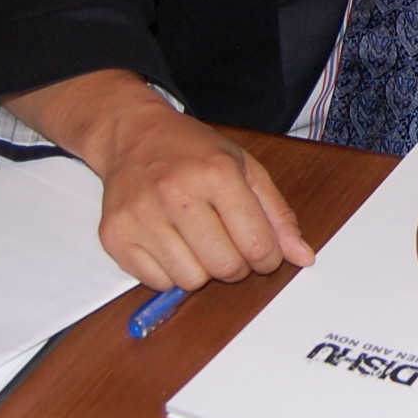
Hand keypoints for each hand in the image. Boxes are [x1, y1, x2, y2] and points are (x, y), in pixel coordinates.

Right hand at [1, 70, 314, 290]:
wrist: (132, 134)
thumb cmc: (193, 152)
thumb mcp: (245, 168)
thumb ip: (277, 214)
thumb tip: (303, 257)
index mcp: (216, 173)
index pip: (256, 245)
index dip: (267, 258)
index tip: (262, 252)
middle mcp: (176, 192)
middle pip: (224, 268)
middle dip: (236, 266)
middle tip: (228, 244)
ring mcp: (141, 215)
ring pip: (190, 280)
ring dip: (201, 269)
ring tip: (196, 239)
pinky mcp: (114, 235)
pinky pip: (155, 282)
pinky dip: (169, 272)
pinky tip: (169, 242)